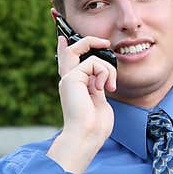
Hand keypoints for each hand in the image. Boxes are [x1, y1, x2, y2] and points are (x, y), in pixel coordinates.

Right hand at [46, 34, 117, 173]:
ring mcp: (69, 78)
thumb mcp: (100, 101)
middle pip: (71, 52)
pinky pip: (94, 62)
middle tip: (105, 42)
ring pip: (92, 57)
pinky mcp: (72, 77)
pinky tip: (103, 88)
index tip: (62, 39)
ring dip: (109, 70)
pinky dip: (105, 73)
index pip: (68, 64)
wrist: (86, 134)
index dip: (64, 50)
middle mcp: (69, 81)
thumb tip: (102, 76)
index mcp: (75, 88)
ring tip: (110, 87)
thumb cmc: (96, 126)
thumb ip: (98, 86)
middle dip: (88, 41)